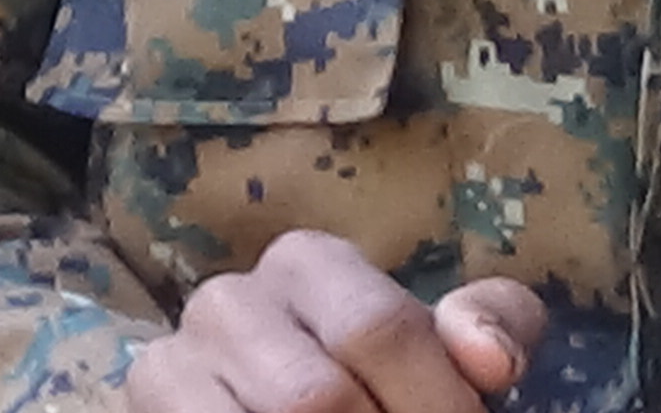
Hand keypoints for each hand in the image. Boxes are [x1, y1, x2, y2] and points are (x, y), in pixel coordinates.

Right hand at [123, 232, 544, 411]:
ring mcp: (169, 367)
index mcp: (306, 262)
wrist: (270, 400)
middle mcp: (227, 301)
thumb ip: (491, 328)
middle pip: (319, 395)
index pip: (382, 329)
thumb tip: (491, 362)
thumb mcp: (441, 349)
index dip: (437, 402)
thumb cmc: (377, 380)